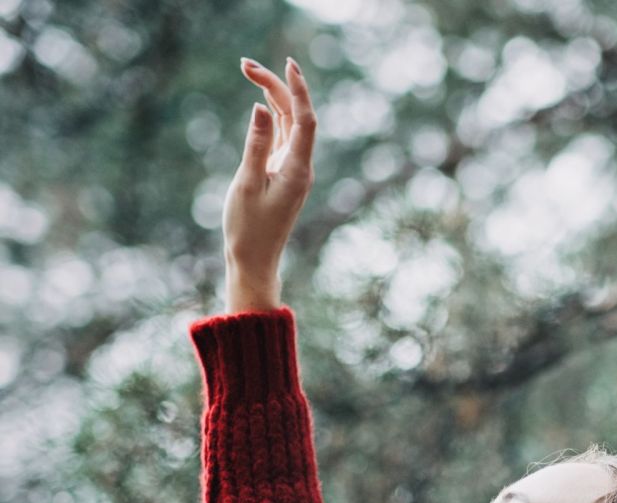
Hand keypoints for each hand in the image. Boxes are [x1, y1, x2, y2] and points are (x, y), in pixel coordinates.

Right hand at [222, 55, 316, 282]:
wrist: (254, 260)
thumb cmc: (248, 228)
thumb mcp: (248, 184)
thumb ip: (257, 145)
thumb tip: (262, 108)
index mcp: (298, 170)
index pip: (305, 121)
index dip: (298, 91)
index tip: (287, 65)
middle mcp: (302, 167)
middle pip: (296, 117)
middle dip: (276, 87)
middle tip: (245, 63)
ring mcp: (294, 169)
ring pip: (289, 124)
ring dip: (273, 97)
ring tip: (249, 70)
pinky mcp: (284, 173)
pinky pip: (284, 136)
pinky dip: (273, 115)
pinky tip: (263, 98)